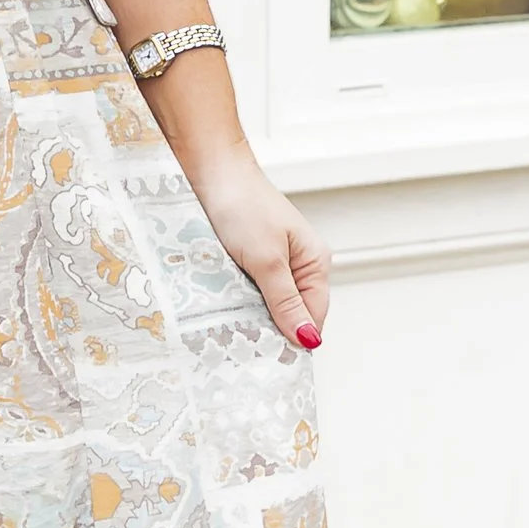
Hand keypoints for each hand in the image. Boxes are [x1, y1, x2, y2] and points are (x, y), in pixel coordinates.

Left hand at [185, 139, 330, 351]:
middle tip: (246, 339)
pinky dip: (240, 297)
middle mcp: (300, 263)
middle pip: (293, 312)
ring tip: (233, 319)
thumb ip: (286, 301)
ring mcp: (276, 260)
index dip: (294, 338)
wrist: (213, 171)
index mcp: (315, 263)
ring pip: (270, 303)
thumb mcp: (267, 261)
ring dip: (253, 312)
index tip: (269, 356)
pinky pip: (253, 289)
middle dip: (272, 327)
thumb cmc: (243, 206)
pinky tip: (226, 301)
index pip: (314, 316)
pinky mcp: (253, 256)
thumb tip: (309, 339)